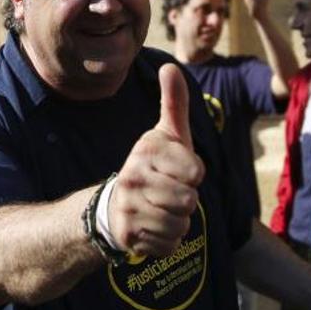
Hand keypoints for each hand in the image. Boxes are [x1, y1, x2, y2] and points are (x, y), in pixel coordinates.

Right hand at [109, 64, 203, 257]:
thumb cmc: (153, 167)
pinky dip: (168, 240)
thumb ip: (173, 102)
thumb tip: (170, 65)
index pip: (196, 171)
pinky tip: (154, 227)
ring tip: (161, 209)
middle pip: (189, 201)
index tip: (179, 171)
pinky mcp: (128, 235)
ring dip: (178, 221)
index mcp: (146, 151)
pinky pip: (170, 244)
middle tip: (169, 193)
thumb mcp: (165, 135)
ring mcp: (128, 207)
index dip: (194, 174)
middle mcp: (132, 177)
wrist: (114, 207)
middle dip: (186, 201)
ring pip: (181, 224)